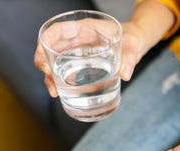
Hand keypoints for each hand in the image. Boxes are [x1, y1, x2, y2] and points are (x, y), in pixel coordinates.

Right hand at [33, 19, 147, 96]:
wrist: (136, 42)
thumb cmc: (133, 38)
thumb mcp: (133, 45)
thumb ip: (130, 58)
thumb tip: (125, 74)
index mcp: (86, 28)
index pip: (58, 30)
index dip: (45, 42)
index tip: (44, 60)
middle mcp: (78, 38)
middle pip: (52, 48)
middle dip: (45, 64)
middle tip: (50, 83)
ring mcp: (79, 51)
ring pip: (57, 60)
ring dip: (51, 75)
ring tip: (54, 92)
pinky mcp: (83, 62)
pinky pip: (67, 68)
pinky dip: (61, 79)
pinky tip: (62, 91)